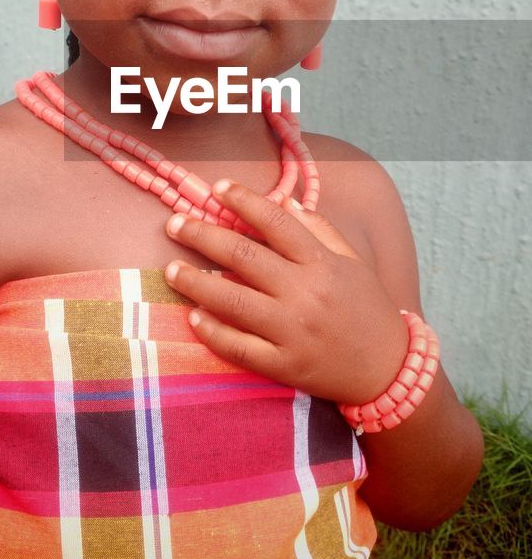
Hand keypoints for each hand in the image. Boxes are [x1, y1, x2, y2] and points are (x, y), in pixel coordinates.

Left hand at [164, 180, 408, 404]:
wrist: (388, 370)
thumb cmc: (367, 308)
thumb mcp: (351, 261)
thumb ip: (319, 230)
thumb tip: (284, 204)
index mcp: (322, 263)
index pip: (277, 222)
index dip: (244, 201)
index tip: (218, 189)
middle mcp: (306, 293)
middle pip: (244, 256)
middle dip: (202, 235)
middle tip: (174, 225)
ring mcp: (293, 331)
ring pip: (233, 301)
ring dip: (195, 282)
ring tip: (170, 270)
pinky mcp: (285, 365)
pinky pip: (239, 347)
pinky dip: (213, 331)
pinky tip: (193, 317)